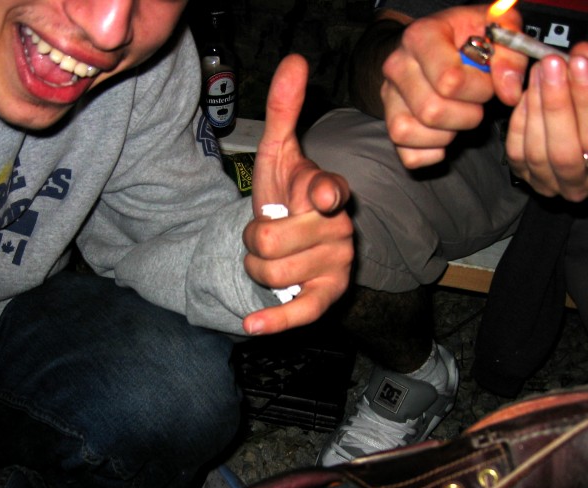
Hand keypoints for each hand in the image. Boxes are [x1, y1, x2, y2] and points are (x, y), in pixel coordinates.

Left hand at [241, 54, 352, 334]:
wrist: (292, 241)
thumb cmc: (285, 196)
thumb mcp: (279, 155)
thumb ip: (285, 110)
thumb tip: (295, 59)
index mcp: (326, 191)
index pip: (327, 191)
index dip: (321, 194)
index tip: (321, 198)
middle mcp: (337, 229)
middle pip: (268, 239)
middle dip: (251, 239)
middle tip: (265, 234)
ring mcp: (335, 264)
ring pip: (268, 270)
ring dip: (255, 266)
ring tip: (271, 258)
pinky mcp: (326, 297)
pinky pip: (299, 311)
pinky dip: (275, 321)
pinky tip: (251, 327)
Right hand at [380, 4, 526, 167]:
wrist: (437, 45)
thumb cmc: (469, 37)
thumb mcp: (497, 29)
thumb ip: (511, 54)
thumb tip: (509, 93)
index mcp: (421, 37)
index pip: (450, 80)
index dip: (480, 89)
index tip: (488, 81)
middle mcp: (398, 66)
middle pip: (431, 111)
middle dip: (467, 115)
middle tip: (475, 102)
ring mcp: (389, 97)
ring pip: (409, 133)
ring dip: (447, 135)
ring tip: (459, 117)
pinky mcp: (389, 124)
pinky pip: (408, 155)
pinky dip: (432, 153)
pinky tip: (445, 135)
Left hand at [504, 43, 587, 200]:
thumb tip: (582, 53)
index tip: (579, 64)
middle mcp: (582, 186)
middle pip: (563, 151)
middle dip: (555, 103)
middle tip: (551, 64)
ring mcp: (550, 185)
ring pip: (536, 151)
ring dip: (535, 106)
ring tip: (539, 72)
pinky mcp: (524, 176)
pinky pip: (515, 149)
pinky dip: (519, 119)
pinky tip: (526, 94)